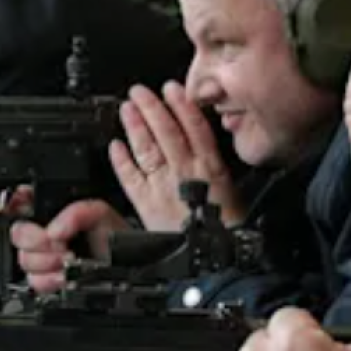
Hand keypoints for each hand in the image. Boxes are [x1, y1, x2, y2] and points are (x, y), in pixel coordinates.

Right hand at [6, 187, 129, 292]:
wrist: (126, 265)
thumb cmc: (114, 236)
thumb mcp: (98, 212)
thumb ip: (75, 213)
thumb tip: (52, 231)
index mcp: (50, 212)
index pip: (18, 204)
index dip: (18, 207)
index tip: (30, 214)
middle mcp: (42, 234)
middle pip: (18, 235)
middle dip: (38, 241)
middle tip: (60, 243)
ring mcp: (42, 258)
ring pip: (25, 260)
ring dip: (47, 261)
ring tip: (68, 259)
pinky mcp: (47, 281)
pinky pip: (34, 282)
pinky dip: (49, 279)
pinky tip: (64, 275)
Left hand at [112, 83, 243, 229]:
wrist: (215, 261)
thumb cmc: (228, 233)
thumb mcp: (235, 195)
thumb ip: (217, 170)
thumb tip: (208, 153)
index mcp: (211, 168)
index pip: (194, 127)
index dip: (181, 105)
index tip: (172, 89)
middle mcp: (185, 173)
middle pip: (166, 132)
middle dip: (152, 108)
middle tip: (139, 91)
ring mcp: (164, 186)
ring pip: (148, 148)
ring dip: (135, 126)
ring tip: (127, 108)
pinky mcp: (147, 204)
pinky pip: (131, 177)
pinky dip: (121, 160)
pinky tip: (115, 147)